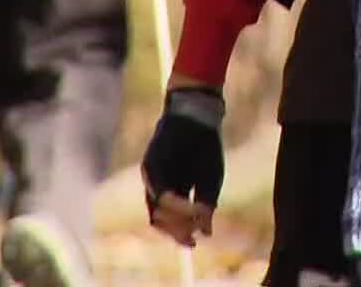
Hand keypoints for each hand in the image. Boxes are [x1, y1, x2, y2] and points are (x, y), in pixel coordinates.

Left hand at [141, 86, 224, 247]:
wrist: (199, 116)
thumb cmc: (206, 148)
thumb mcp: (210, 181)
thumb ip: (206, 206)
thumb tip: (206, 233)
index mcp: (174, 190)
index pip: (170, 222)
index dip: (181, 235)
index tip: (195, 244)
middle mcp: (158, 186)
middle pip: (159, 220)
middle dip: (177, 231)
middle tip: (193, 238)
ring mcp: (152, 176)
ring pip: (156, 209)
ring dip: (174, 220)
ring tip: (193, 221)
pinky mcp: (150, 165)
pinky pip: (158, 192)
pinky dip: (172, 203)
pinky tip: (187, 205)